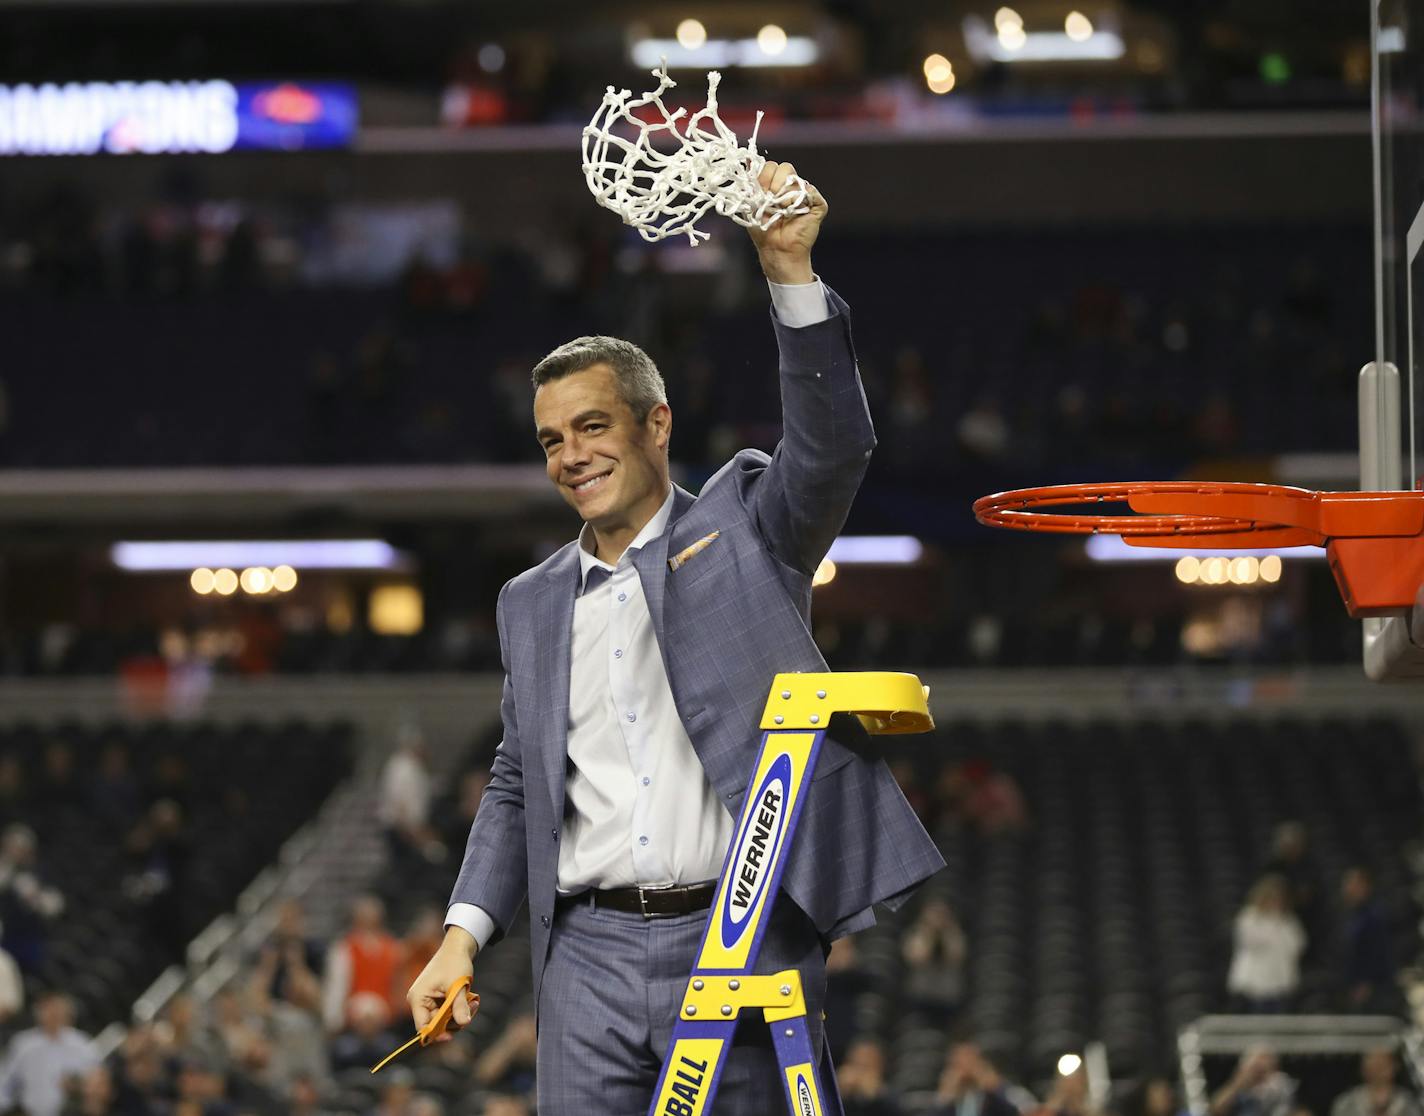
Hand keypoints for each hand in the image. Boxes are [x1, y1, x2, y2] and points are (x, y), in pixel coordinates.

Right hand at [407, 930, 477, 1042]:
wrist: (458, 947)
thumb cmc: (454, 963)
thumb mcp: (458, 985)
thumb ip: (459, 1005)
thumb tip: (463, 1023)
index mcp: (417, 999)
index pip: (422, 1026)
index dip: (436, 1034)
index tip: (452, 1035)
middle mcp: (420, 1002)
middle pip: (436, 1025)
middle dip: (455, 1020)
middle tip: (471, 1008)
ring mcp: (429, 1001)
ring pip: (445, 1020)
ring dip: (460, 1014)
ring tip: (473, 1001)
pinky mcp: (438, 999)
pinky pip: (449, 1012)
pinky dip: (460, 1008)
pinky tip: (471, 999)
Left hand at [746, 160, 826, 284]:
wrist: (776, 249)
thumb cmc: (763, 229)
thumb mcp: (751, 203)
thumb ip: (751, 182)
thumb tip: (747, 160)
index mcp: (774, 184)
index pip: (770, 166)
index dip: (764, 177)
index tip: (760, 192)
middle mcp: (790, 187)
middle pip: (785, 167)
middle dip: (774, 183)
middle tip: (771, 201)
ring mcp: (805, 194)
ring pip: (797, 179)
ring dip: (786, 195)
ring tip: (782, 210)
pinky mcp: (817, 205)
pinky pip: (812, 192)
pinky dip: (802, 199)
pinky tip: (795, 212)